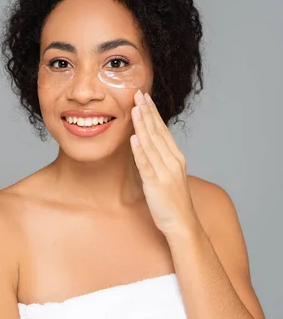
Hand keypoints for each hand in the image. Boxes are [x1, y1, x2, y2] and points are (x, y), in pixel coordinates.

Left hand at [130, 90, 200, 238]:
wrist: (182, 224)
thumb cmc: (173, 201)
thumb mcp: (167, 175)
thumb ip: (159, 159)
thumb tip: (146, 144)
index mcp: (176, 157)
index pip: (162, 130)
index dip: (153, 113)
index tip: (144, 97)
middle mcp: (172, 161)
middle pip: (158, 132)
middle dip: (147, 112)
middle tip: (138, 94)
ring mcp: (165, 172)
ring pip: (151, 144)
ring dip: (143, 125)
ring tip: (135, 109)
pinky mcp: (156, 184)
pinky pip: (146, 164)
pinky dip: (140, 150)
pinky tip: (134, 138)